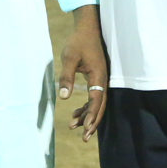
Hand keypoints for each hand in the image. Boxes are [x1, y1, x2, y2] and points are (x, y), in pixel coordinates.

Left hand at [58, 25, 107, 141]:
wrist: (87, 29)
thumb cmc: (78, 42)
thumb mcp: (69, 57)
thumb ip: (66, 77)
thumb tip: (64, 97)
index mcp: (98, 76)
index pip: (97, 100)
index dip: (92, 115)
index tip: (86, 128)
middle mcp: (102, 80)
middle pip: (100, 106)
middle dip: (92, 122)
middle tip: (84, 138)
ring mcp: (100, 80)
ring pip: (96, 104)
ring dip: (87, 116)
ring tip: (74, 126)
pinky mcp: (96, 79)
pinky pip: (94, 97)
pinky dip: (86, 107)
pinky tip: (76, 114)